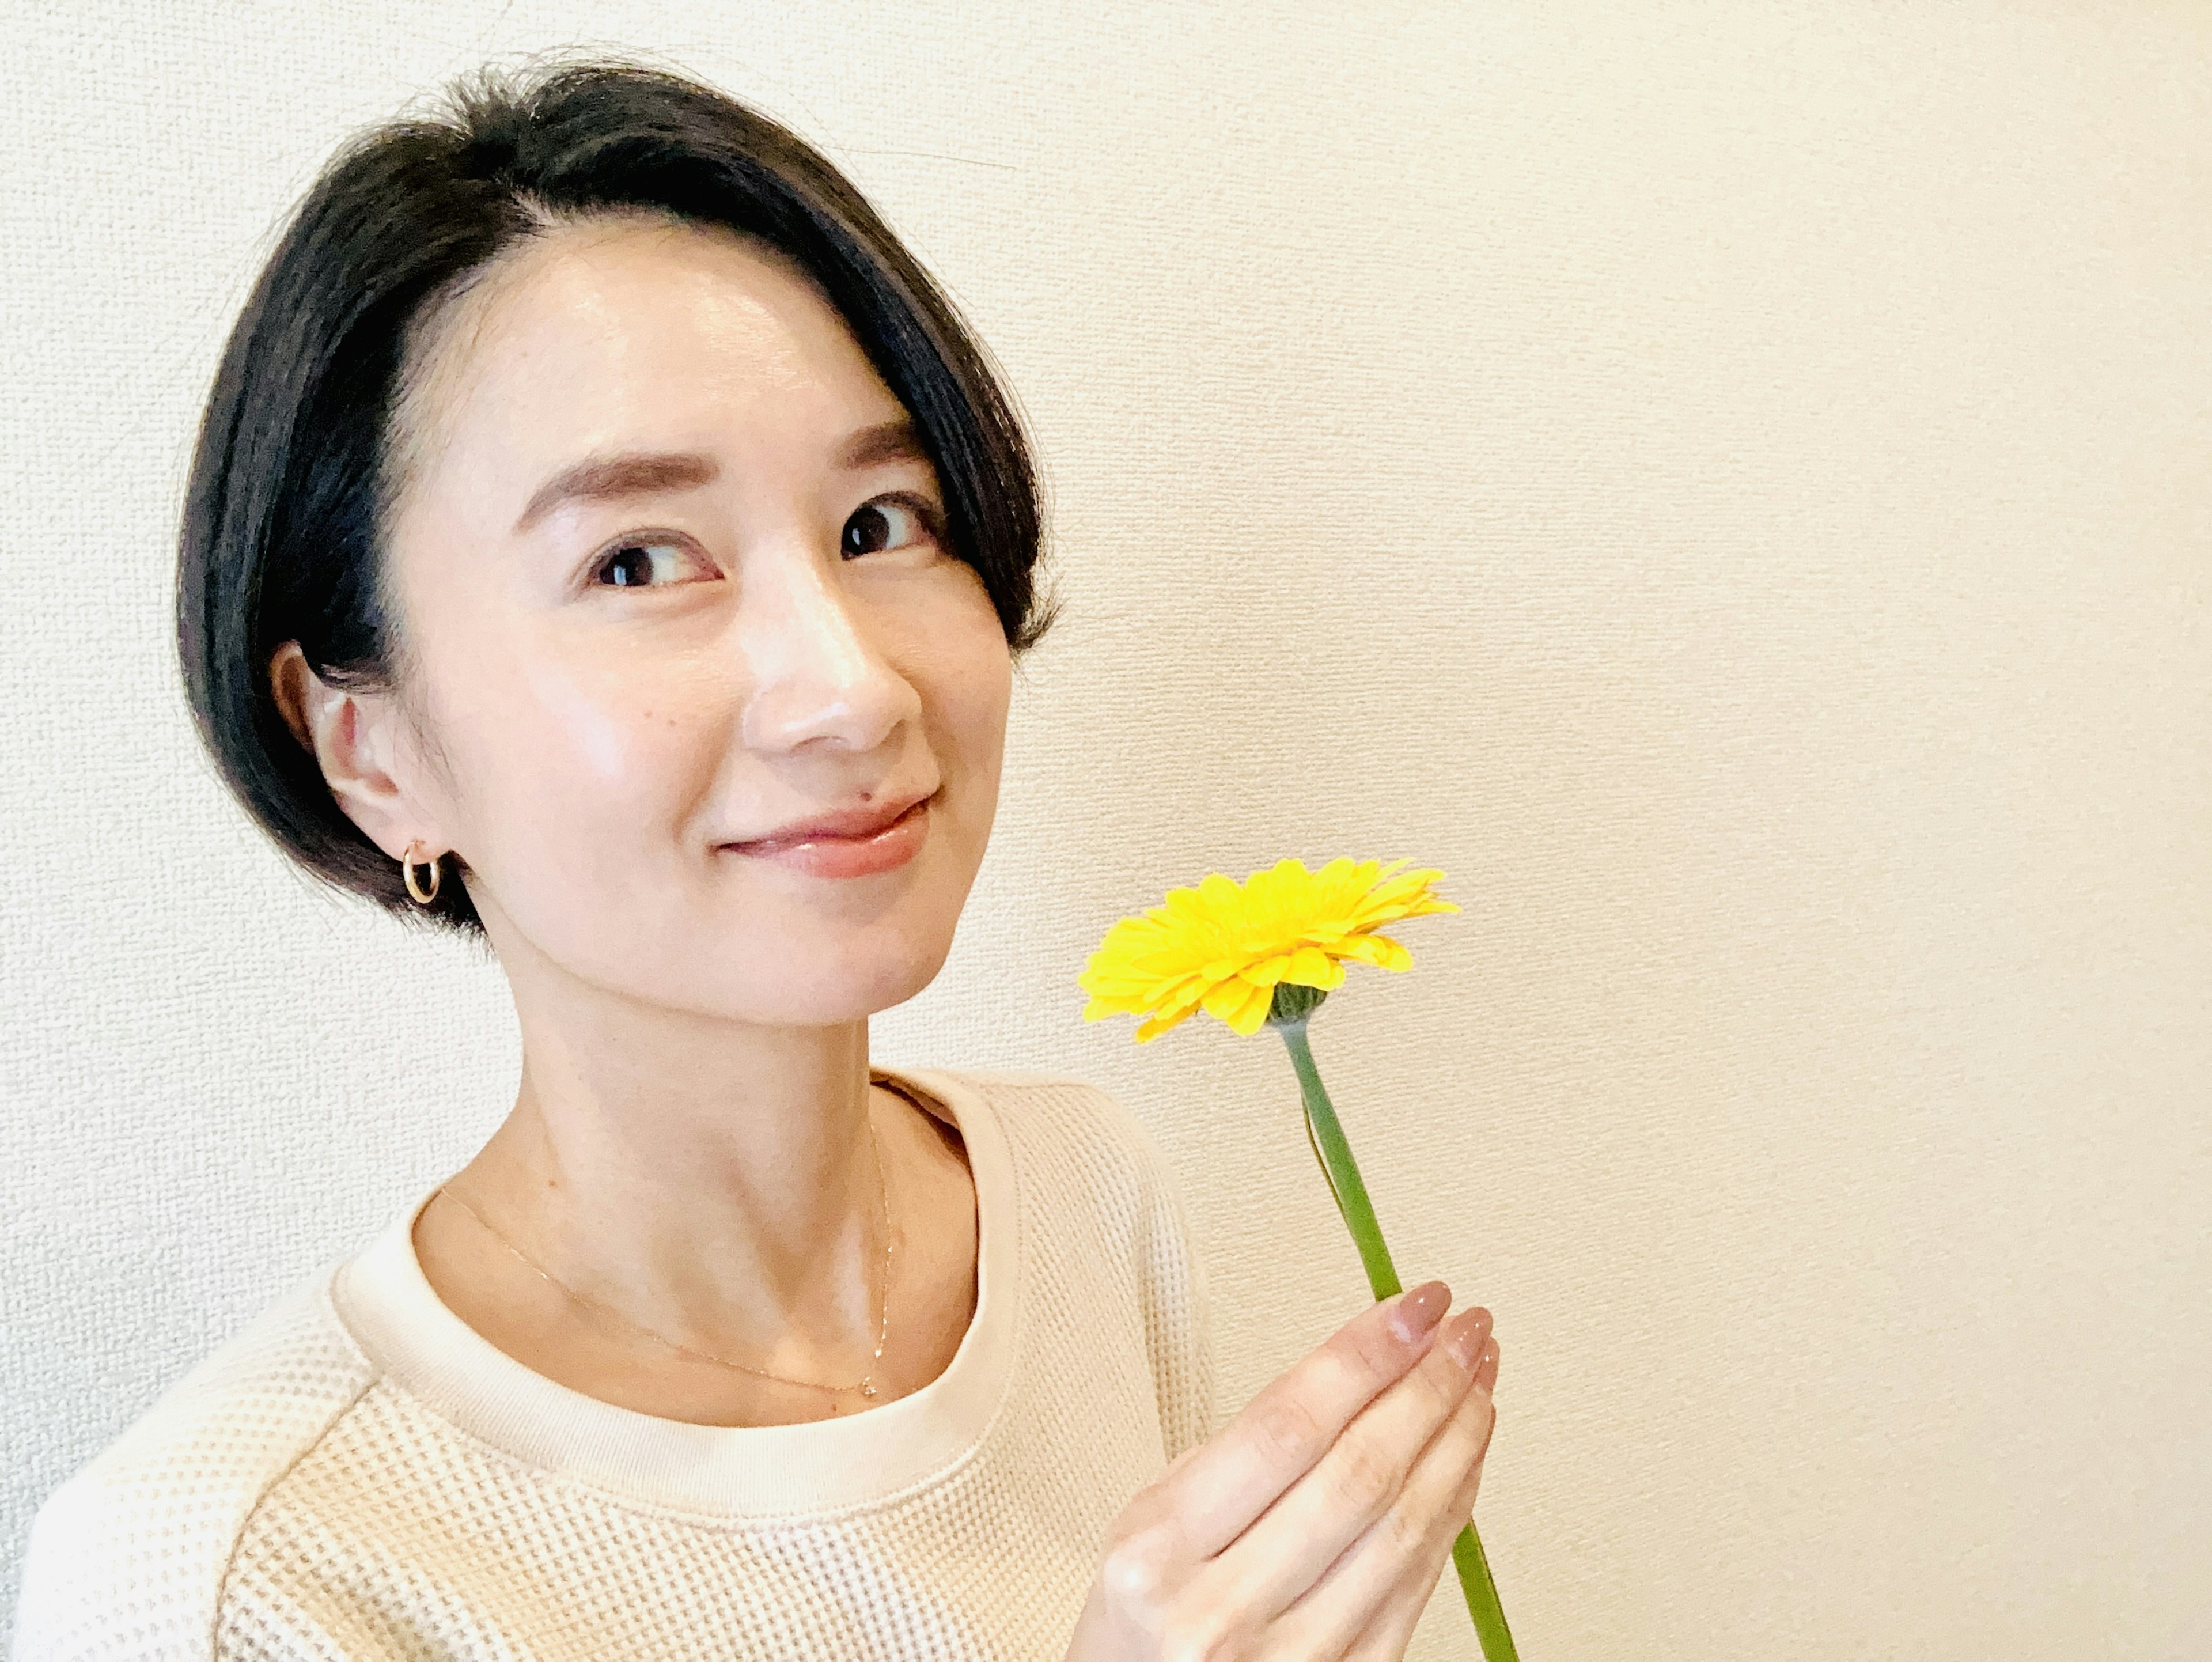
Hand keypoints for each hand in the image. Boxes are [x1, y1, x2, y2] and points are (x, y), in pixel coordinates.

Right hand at [1066, 1281, 1499, 1660]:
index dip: (1364, 1356)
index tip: (1414, 1306)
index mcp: (1158, 1554)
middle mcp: (1221, 1613)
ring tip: (1477, 1379)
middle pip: (1358, 1473)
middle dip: (1427, 1386)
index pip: (1287, 1428)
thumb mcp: (1146, 1526)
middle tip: (1465, 1331)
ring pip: (1404, 1529)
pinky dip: (1452, 1512)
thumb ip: (1238, 1461)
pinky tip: (1463, 1460)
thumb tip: (1358, 1376)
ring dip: (1456, 1440)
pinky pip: (1418, 1587)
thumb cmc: (1139, 1627)